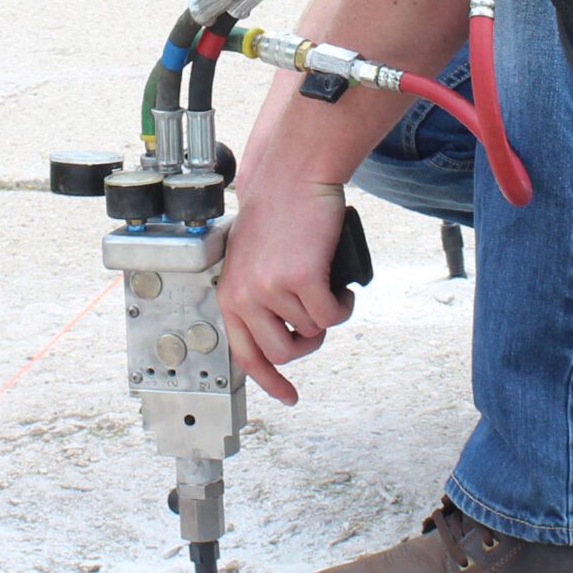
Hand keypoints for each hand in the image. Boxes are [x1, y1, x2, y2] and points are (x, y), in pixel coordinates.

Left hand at [217, 172, 358, 406]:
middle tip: (318, 319)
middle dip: (306, 343)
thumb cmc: (276, 212)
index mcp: (229, 294)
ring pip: (312, 332)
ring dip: (326, 315)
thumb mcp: (251, 261)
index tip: (287, 396)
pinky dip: (343, 305)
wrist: (291, 176)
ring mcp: (272, 289)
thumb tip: (284, 331)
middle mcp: (246, 296)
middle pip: (282, 353)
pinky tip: (341, 287)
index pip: (245, 354)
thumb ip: (258, 295)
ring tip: (328, 288)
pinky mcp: (302, 278)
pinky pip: (331, 316)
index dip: (268, 380)